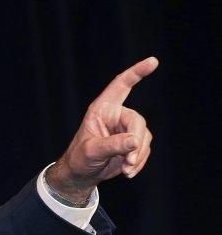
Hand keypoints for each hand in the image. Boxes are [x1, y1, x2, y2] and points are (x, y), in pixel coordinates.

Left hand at [47, 57, 158, 201]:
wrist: (82, 173)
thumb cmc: (80, 158)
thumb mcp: (92, 151)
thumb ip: (112, 145)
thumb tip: (135, 140)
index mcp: (102, 108)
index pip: (121, 85)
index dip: (136, 72)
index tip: (153, 61)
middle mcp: (116, 115)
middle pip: (137, 121)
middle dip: (136, 142)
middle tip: (129, 160)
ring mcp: (126, 129)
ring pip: (143, 137)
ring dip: (137, 155)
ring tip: (126, 169)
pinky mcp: (133, 143)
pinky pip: (143, 149)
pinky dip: (139, 162)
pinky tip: (128, 172)